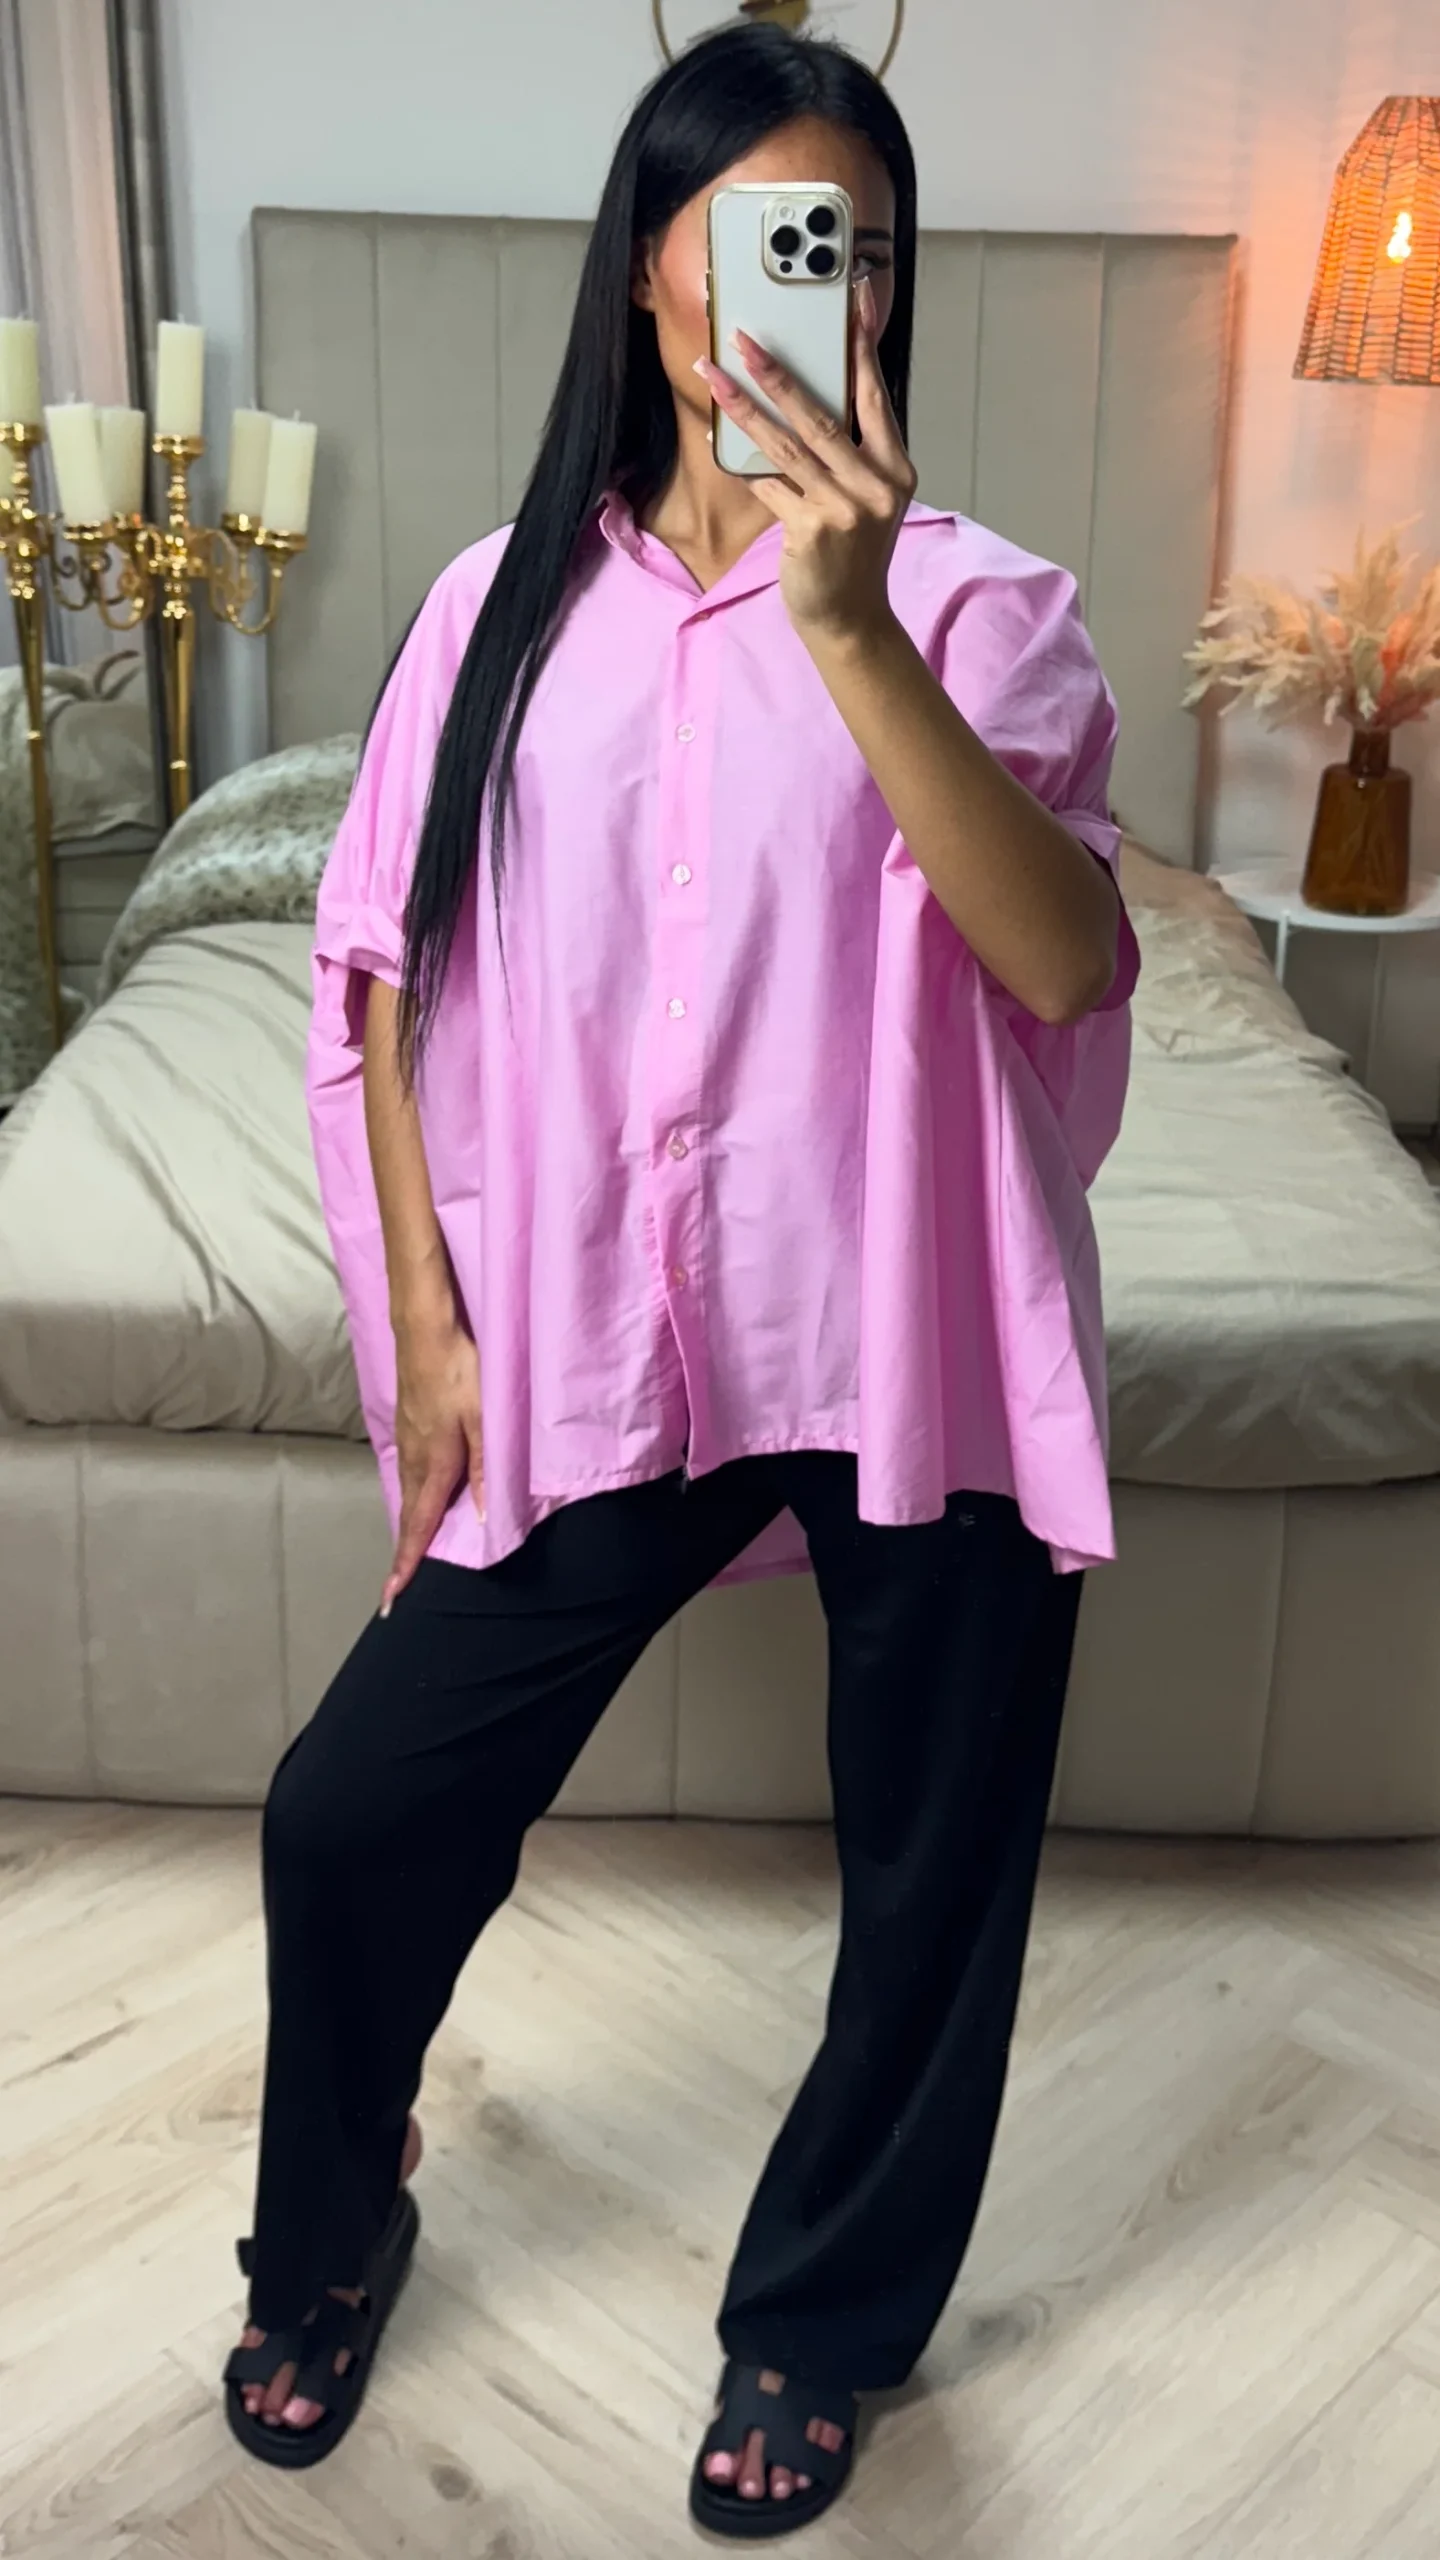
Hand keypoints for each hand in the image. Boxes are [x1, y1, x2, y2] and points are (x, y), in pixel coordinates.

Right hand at [379, 1310, 483, 1616]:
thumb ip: (485, 1469)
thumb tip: (481, 1518)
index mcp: (433, 1464)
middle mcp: (414, 1458)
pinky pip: (410, 1472)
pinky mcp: (409, 1423)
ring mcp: (408, 1439)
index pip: (417, 1526)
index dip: (406, 1564)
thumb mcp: (484, 1420)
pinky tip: (420, 1495)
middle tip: (396, 1587)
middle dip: (404, 1553)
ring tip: (409, 1552)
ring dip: (408, 1525)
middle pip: (409, 1516)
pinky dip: (412, 1497)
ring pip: (408, 1493)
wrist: (425, 1328)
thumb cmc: (460, 1372)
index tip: (391, 1598)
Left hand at [695, 273, 916, 644]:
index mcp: (896, 468)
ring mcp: (846, 508)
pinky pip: (767, 484)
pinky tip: (715, 438)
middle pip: (821, 414)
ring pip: (784, 445)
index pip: (874, 395)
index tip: (852, 300)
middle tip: (745, 336)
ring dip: (743, 405)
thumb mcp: (863, 499)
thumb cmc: (851, 554)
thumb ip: (844, 453)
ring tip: (712, 373)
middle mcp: (877, 485)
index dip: (861, 346)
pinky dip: (741, 462)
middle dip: (778, 370)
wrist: (849, 619)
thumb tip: (798, 397)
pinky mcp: (812, 529)